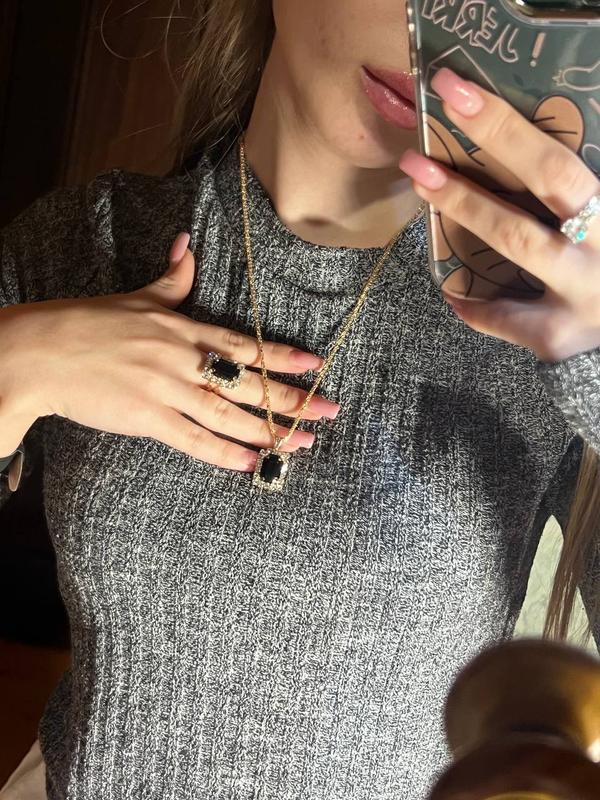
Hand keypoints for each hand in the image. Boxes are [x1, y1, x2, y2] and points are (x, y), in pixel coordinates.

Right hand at [1, 233, 340, 471]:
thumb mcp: (136, 297)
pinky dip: (222, 452)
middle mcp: (183, 358)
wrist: (42, 352)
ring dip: (269, 430)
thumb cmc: (88, 323)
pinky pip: (192, 439)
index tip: (316, 365)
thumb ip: (172, 279)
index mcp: (183, 328)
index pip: (244, 344)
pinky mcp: (147, 418)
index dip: (282, 356)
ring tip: (302, 443)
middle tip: (329, 412)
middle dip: (292, 399)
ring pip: (228, 414)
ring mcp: (167, 389)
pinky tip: (249, 463)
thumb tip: (188, 244)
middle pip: (248, 382)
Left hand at [398, 66, 599, 362]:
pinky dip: (473, 304)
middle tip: (418, 147)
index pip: (559, 159)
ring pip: (517, 243)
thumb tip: (515, 139)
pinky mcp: (559, 335)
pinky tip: (452, 290)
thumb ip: (571, 187)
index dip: (505, 124)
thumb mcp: (597, 214)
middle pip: (544, 186)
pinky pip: (503, 317)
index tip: (453, 91)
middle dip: (488, 146)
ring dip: (464, 209)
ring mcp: (584, 294)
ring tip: (421, 182)